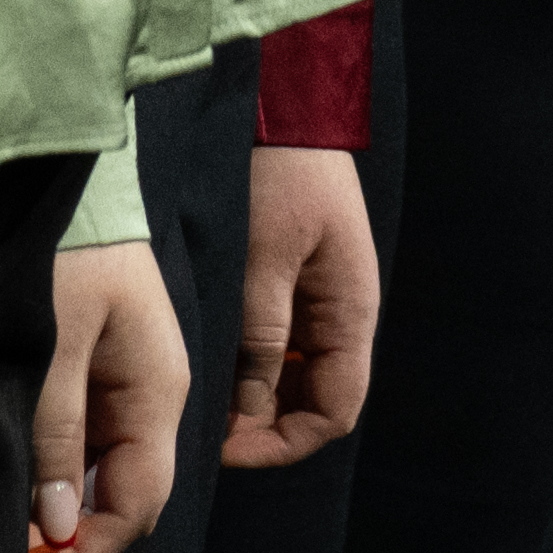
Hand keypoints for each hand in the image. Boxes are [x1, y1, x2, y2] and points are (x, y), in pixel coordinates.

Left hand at [26, 239, 184, 552]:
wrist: (70, 184)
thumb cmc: (67, 255)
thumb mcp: (54, 346)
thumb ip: (59, 437)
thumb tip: (59, 525)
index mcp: (158, 395)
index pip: (135, 507)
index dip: (84, 550)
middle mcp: (156, 398)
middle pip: (126, 498)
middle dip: (71, 536)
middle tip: (7, 551)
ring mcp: (134, 385)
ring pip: (108, 473)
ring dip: (61, 506)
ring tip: (6, 521)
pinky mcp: (109, 369)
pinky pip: (94, 441)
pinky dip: (61, 469)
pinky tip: (21, 476)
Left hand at [225, 145, 375, 463]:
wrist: (285, 105)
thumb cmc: (277, 176)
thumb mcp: (263, 260)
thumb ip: (262, 338)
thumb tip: (250, 413)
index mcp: (350, 313)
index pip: (334, 413)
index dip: (283, 443)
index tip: (226, 446)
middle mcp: (344, 313)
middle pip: (316, 400)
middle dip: (266, 424)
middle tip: (205, 427)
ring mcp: (323, 296)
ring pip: (296, 374)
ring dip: (255, 393)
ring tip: (202, 394)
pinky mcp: (300, 277)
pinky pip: (284, 340)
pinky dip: (253, 359)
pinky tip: (212, 354)